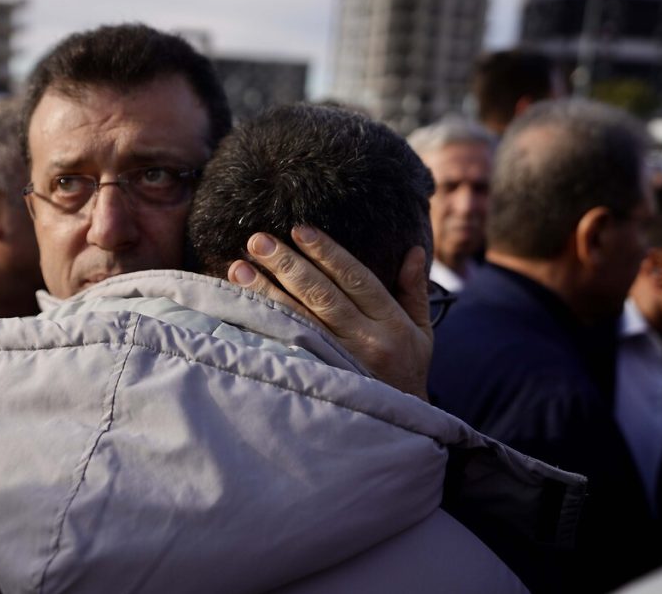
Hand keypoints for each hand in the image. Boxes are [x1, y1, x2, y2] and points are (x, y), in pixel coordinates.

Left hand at [227, 226, 432, 399]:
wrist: (401, 429)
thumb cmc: (408, 373)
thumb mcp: (422, 334)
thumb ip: (414, 292)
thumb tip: (412, 250)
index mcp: (391, 324)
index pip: (356, 279)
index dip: (327, 253)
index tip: (299, 230)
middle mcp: (366, 342)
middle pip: (322, 296)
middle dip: (287, 265)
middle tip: (257, 240)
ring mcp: (341, 364)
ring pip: (299, 321)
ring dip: (267, 292)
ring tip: (239, 268)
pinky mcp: (321, 381)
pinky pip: (289, 350)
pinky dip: (266, 328)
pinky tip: (244, 310)